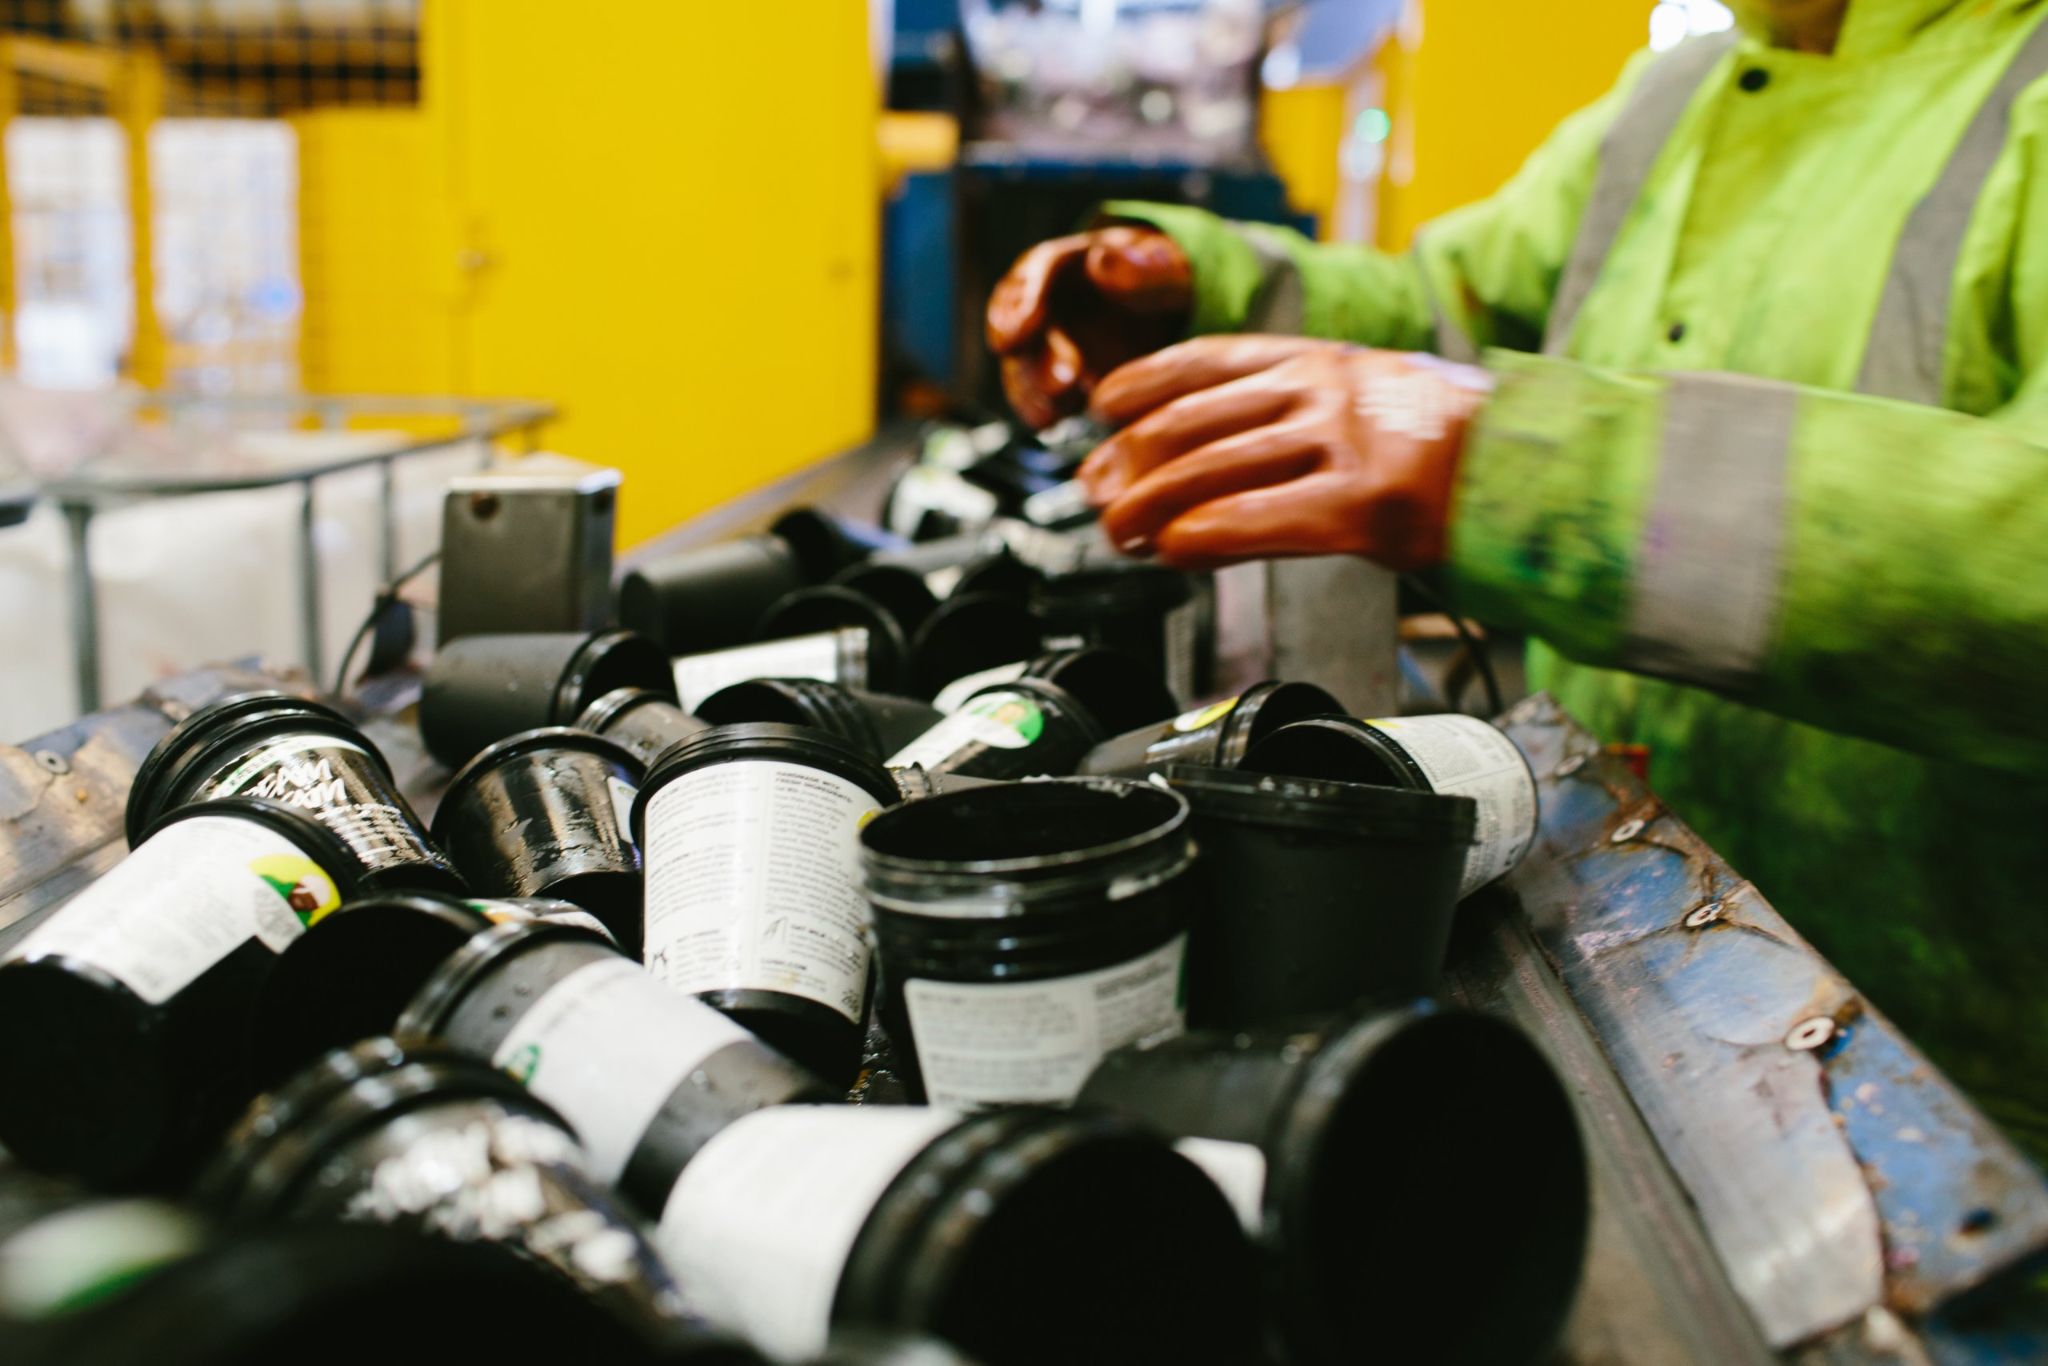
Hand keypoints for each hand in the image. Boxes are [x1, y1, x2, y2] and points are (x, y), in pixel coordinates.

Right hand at [986, 227, 1193, 428]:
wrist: (1158, 308)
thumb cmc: (1160, 280)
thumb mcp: (1164, 270)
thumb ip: (1140, 269)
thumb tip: (1100, 260)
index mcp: (1069, 261)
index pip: (1037, 270)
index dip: (1025, 298)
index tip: (1024, 325)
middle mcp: (1043, 298)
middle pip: (1022, 322)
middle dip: (1035, 356)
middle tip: (1063, 384)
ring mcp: (1044, 339)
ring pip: (1020, 362)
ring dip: (1029, 389)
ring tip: (1051, 415)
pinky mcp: (1050, 374)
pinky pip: (1031, 391)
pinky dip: (1035, 407)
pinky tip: (1049, 422)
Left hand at [1078, 335, 1492, 571]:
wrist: (1547, 472)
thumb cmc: (1462, 448)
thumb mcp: (1376, 396)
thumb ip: (1304, 407)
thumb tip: (1223, 438)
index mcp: (1326, 358)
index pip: (1207, 358)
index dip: (1141, 384)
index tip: (1101, 407)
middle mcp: (1328, 389)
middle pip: (1195, 419)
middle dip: (1129, 458)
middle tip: (1094, 489)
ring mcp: (1349, 443)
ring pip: (1215, 468)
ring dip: (1149, 505)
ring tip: (1118, 532)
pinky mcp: (1367, 504)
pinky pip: (1263, 519)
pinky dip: (1204, 535)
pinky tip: (1173, 550)